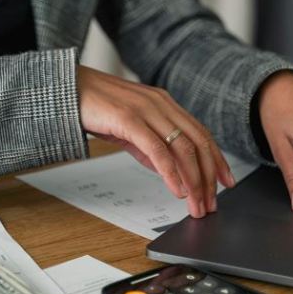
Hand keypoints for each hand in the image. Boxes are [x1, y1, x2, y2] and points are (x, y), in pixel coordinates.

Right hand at [76, 66, 234, 217]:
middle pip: (198, 143)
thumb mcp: (130, 128)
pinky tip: (176, 189)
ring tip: (196, 204)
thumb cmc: (96, 106)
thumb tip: (167, 169)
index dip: (217, 159)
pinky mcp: (130, 119)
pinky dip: (171, 172)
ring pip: (182, 148)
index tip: (226, 181)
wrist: (66, 89)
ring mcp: (147, 110)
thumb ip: (149, 146)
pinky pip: (158, 150)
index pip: (201, 134)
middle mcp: (162, 104)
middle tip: (213, 202)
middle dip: (209, 176)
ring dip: (194, 180)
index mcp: (165, 104)